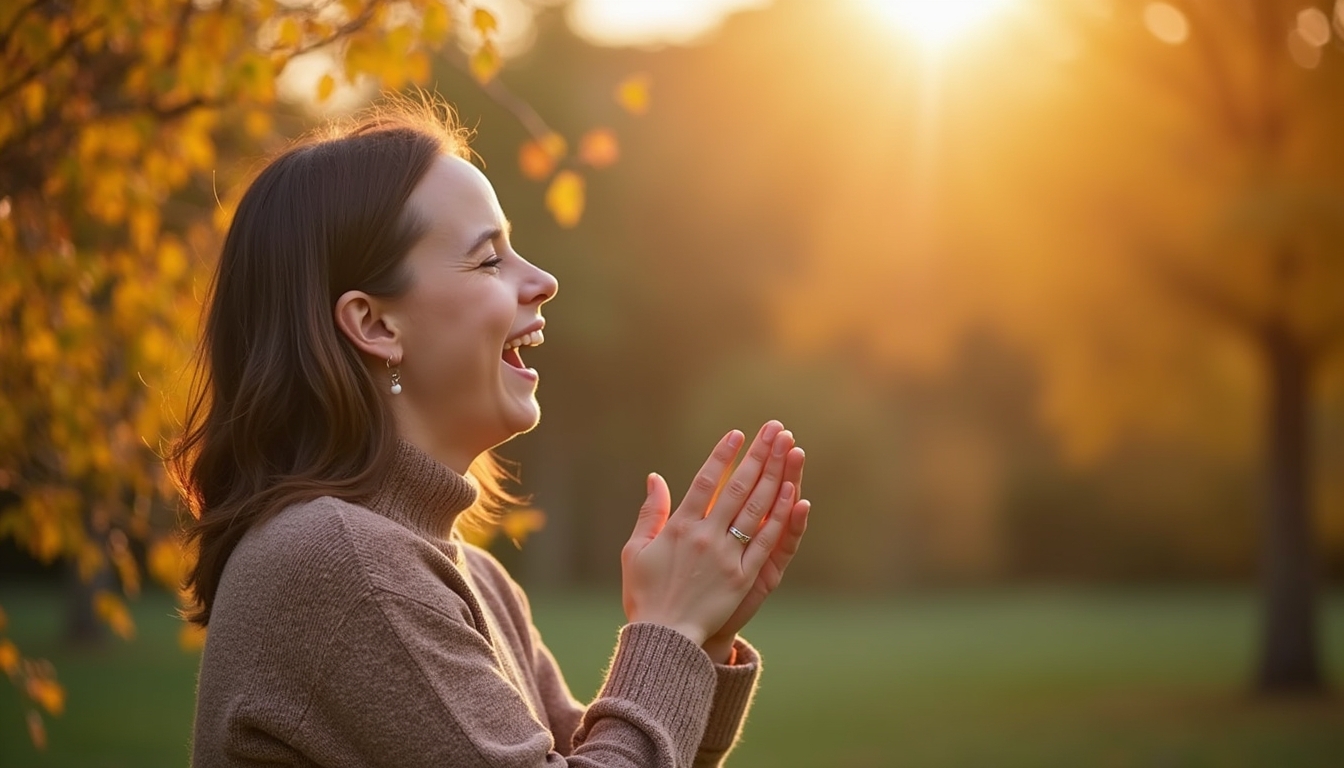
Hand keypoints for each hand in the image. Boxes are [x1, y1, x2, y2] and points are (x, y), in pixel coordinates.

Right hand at [621, 422, 798, 648]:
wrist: (663, 638)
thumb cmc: (644, 594)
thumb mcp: (635, 550)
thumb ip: (649, 512)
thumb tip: (656, 478)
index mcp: (679, 527)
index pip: (705, 482)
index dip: (722, 456)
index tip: (737, 435)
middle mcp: (705, 537)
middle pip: (738, 487)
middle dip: (758, 455)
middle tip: (773, 429)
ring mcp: (727, 556)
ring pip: (756, 508)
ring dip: (775, 475)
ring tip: (788, 449)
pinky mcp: (743, 578)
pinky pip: (766, 541)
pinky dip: (781, 517)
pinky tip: (793, 493)